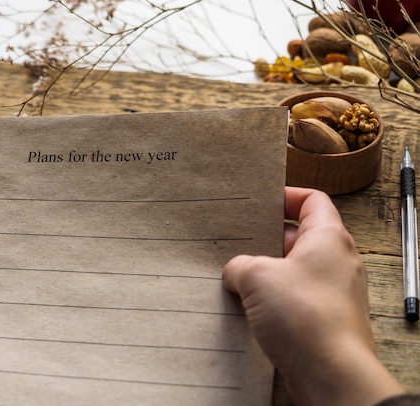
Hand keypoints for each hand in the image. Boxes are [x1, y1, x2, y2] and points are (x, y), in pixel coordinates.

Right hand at [223, 187, 403, 405]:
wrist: (331, 374)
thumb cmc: (305, 317)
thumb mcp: (257, 276)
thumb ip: (239, 264)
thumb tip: (235, 271)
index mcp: (328, 237)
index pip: (312, 200)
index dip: (285, 196)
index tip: (259, 201)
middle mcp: (335, 261)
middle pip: (298, 235)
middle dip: (264, 238)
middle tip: (236, 239)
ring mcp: (331, 291)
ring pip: (293, 269)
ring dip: (265, 271)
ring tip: (235, 274)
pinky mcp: (322, 318)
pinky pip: (293, 297)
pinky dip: (272, 297)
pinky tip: (247, 304)